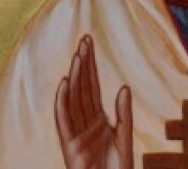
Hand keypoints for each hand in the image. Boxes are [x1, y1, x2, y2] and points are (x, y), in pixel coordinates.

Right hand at [55, 35, 132, 168]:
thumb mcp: (125, 139)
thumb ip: (124, 115)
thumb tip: (122, 88)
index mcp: (98, 119)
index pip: (93, 86)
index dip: (91, 65)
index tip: (88, 43)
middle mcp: (85, 123)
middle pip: (83, 88)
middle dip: (83, 64)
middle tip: (84, 40)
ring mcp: (76, 133)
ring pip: (74, 100)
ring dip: (75, 77)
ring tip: (78, 56)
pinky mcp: (70, 147)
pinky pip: (64, 120)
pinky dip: (62, 102)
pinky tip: (64, 83)